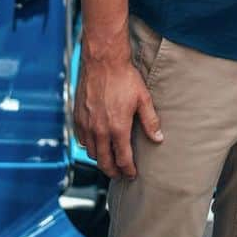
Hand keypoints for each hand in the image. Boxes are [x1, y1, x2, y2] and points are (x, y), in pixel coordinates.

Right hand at [74, 47, 162, 178]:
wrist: (103, 62)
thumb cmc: (124, 78)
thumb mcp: (143, 98)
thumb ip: (150, 121)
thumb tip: (158, 139)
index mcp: (117, 128)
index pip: (122, 159)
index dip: (128, 170)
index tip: (132, 174)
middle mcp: (100, 130)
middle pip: (104, 162)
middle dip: (113, 171)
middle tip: (120, 174)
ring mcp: (87, 125)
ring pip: (91, 153)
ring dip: (101, 159)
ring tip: (109, 159)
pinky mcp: (78, 118)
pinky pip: (82, 140)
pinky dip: (90, 146)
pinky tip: (97, 143)